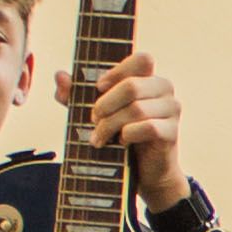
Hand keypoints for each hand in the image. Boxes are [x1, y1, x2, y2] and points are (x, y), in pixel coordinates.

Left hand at [88, 48, 187, 208]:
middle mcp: (164, 89)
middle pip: (132, 86)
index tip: (98, 88)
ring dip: (111, 124)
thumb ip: (76, 95)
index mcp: (148, 77)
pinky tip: (122, 142)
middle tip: (93, 120)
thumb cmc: (121, 135)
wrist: (144, 171)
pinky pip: (148, 127)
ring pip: (136, 109)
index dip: (117, 71)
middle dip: (105, 105)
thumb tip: (60, 76)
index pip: (141, 60)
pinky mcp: (172, 132)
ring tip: (100, 137)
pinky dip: (128, 135)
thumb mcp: (95, 112)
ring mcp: (172, 109)